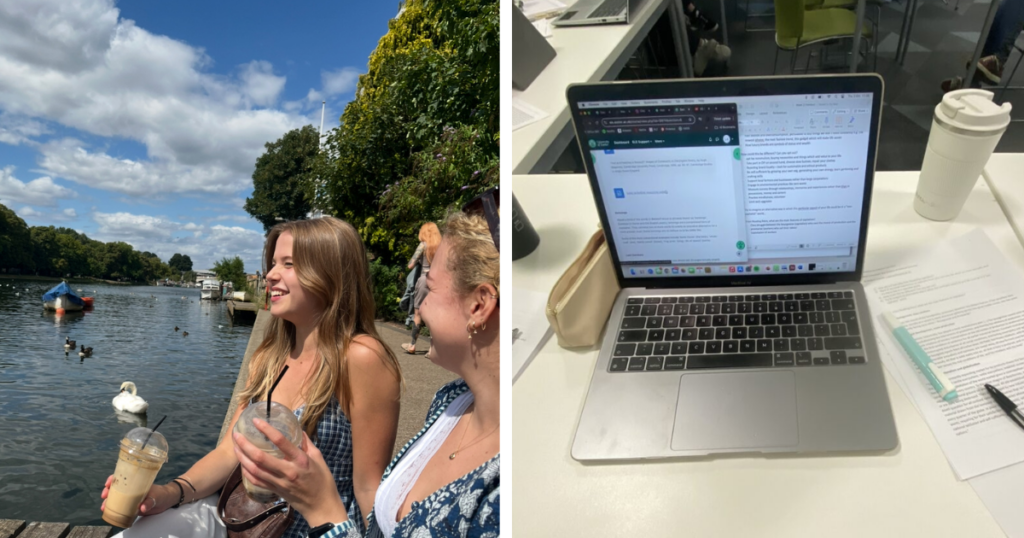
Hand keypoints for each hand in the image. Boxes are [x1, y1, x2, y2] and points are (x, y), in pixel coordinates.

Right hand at [100, 475, 174, 516]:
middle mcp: (132, 489)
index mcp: (137, 483)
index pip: (123, 477)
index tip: (108, 483)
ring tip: (104, 506)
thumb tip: (142, 508)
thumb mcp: (157, 497)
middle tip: (104, 495)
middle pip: (116, 488)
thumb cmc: (162, 494)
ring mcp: (131, 498)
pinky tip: (108, 511)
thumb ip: (150, 502)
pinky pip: (120, 506)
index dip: (113, 479)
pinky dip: (113, 508)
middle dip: (107, 491)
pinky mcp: (131, 506)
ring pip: (116, 498)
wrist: (166, 501)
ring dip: (108, 501)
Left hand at [233, 419, 347, 526]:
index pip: (280, 441)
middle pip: (260, 457)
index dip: (266, 429)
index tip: (256, 421)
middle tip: (236, 435)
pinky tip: (242, 463)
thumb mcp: (319, 458)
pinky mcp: (275, 491)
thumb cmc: (323, 481)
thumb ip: (307, 443)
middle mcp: (287, 471)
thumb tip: (298, 430)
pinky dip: (246, 472)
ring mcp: (279, 483)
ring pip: (254, 470)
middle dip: (246, 445)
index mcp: (300, 460)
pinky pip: (256, 481)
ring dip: (242, 458)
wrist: (321, 506)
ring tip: (235, 447)